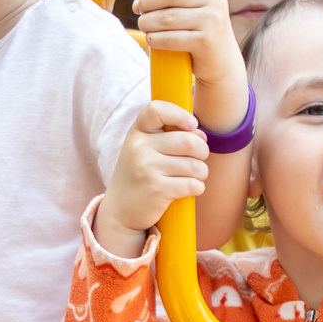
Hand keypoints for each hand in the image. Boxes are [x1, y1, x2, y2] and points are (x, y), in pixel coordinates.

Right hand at [100, 99, 208, 253]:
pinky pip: (193, 184)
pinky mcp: (157, 190)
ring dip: (201, 173)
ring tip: (192, 177)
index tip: (191, 125)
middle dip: (203, 151)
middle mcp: (139, 148)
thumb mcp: (145, 150)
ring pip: (195, 166)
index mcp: (137, 133)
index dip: (179, 114)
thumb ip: (171, 137)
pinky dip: (197, 188)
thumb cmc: (140, 176)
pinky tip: (188, 189)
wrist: (119, 212)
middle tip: (199, 159)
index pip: (156, 110)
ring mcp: (146, 169)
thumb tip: (200, 136)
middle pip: (189, 141)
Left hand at [132, 0, 244, 119]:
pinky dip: (154, 39)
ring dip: (147, 22)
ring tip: (144, 25)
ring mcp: (212, 20)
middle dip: (147, 3)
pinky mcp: (205, 42)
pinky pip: (169, 38)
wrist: (220, 60)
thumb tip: (139, 0)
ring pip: (165, 17)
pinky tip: (152, 39)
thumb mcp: (186, 5)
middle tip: (140, 11)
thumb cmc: (195, 28)